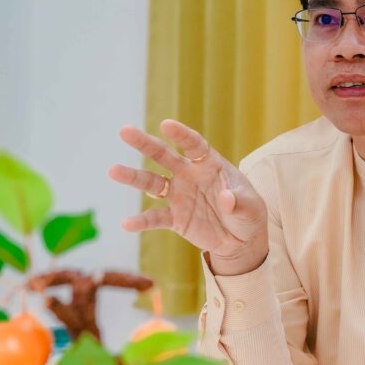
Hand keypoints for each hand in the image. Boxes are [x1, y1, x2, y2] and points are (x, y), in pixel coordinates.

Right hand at [108, 120, 267, 274]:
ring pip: (152, 183)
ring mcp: (179, 196)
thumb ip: (239, 202)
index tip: (166, 125)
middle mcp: (189, 175)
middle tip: (124, 131)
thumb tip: (226, 198)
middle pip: (164, 155)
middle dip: (145, 143)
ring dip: (133, 177)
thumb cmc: (248, 213)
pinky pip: (155, 218)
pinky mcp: (175, 218)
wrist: (241, 239)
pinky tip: (127, 224)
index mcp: (209, 164)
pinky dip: (141, 221)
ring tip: (113, 170)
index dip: (181, 135)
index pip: (194, 145)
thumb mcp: (251, 207)